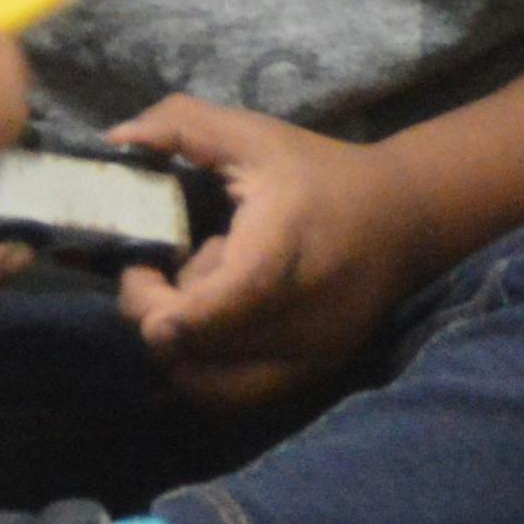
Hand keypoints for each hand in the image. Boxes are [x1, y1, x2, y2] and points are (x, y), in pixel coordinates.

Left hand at [105, 95, 424, 412]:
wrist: (407, 219)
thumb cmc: (322, 173)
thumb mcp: (253, 136)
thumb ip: (181, 124)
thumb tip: (116, 139)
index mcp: (270, 265)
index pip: (182, 325)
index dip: (143, 300)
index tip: (146, 262)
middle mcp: (289, 328)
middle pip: (181, 356)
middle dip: (160, 316)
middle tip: (176, 274)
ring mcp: (301, 362)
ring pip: (202, 389)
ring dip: (183, 350)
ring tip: (204, 303)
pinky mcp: (309, 377)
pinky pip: (234, 400)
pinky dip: (210, 371)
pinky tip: (221, 328)